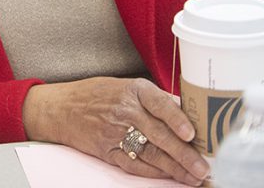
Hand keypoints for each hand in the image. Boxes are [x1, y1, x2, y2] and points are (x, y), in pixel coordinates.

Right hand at [23, 77, 210, 185]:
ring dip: (174, 168)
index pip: (160, 104)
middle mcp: (124, 110)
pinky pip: (134, 164)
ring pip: (151, 153)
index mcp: (133, 90)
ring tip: (194, 178)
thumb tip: (185, 115)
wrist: (60, 108)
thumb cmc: (96, 94)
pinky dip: (153, 172)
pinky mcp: (107, 150)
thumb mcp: (124, 85)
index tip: (192, 134)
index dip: (177, 120)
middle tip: (203, 168)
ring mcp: (115, 132)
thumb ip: (152, 99)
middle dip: (184, 154)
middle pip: (159, 134)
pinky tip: (168, 177)